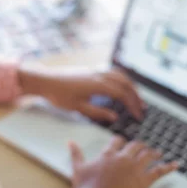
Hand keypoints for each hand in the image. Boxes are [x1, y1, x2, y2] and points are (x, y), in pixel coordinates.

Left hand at [18, 66, 144, 121]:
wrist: (44, 80)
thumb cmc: (59, 95)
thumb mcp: (78, 108)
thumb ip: (98, 112)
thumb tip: (114, 117)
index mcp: (98, 84)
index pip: (122, 94)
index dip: (132, 105)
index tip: (138, 115)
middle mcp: (99, 74)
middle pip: (125, 83)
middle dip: (136, 95)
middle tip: (142, 108)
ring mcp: (96, 70)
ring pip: (120, 75)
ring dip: (130, 86)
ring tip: (136, 97)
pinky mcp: (91, 69)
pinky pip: (113, 71)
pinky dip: (122, 78)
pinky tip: (122, 86)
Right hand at [68, 136, 177, 187]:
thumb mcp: (78, 168)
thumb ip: (76, 153)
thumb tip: (70, 142)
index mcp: (108, 154)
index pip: (118, 141)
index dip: (122, 141)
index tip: (124, 143)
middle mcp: (123, 158)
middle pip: (136, 145)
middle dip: (140, 145)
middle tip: (144, 147)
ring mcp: (134, 169)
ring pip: (148, 155)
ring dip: (154, 153)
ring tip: (158, 152)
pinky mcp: (142, 181)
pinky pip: (159, 171)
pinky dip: (169, 167)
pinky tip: (176, 164)